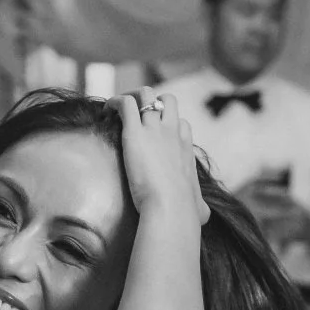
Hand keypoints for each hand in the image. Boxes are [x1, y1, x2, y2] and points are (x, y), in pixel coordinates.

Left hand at [118, 86, 208, 234]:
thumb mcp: (199, 205)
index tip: (155, 134)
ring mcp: (154, 128)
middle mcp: (172, 131)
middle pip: (166, 99)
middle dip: (151, 101)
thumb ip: (200, 205)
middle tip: (135, 115)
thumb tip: (204, 215)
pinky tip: (106, 111)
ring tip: (116, 109)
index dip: (168, 124)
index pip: (181, 122)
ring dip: (131, 97)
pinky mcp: (135, 132)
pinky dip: (114, 102)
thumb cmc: (184, 211)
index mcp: (186, 145)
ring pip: (145, 94)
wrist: (170, 207)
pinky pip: (125, 103)